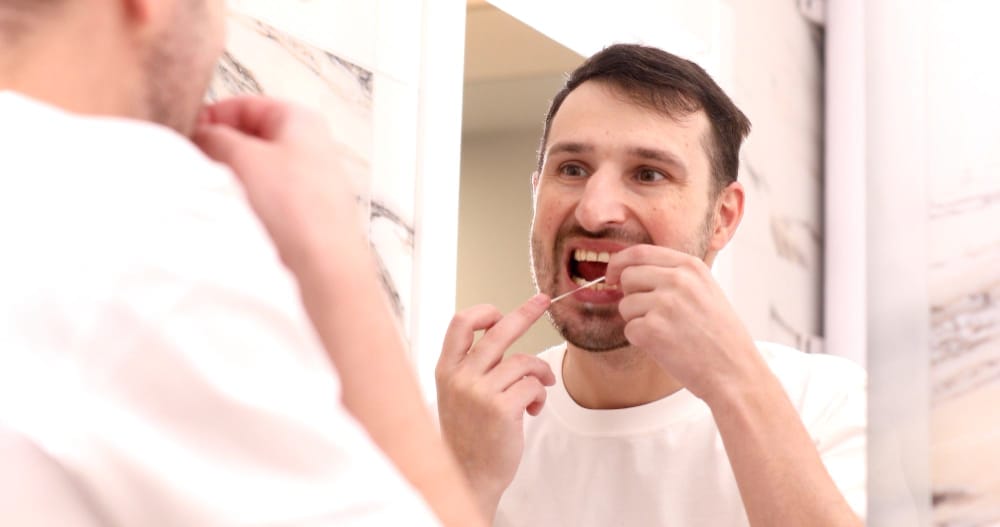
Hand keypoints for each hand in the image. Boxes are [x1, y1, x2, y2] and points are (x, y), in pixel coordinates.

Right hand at [193, 96, 365, 275]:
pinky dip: (247, 204)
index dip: (210, 117)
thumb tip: (200, 133)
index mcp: (301, 120)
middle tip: (194, 167)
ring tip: (215, 196)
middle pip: (251, 139)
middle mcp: (312, 148)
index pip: (244, 105)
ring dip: (231, 180)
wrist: (323, 269)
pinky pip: (267, 201)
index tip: (184, 136)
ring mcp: (312, 185)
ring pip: (257, 171)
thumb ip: (215, 137)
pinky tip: (235, 219)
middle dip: (219, 150)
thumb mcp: (242, 158)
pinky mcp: (307, 217)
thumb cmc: (290, 207)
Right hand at [435, 294, 554, 516]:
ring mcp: (480, 392)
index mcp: (446, 370)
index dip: (483, 312)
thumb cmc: (468, 435)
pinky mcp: (502, 409)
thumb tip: (501, 331)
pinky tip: (532, 410)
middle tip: (542, 301)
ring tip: (539, 389)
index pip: (460, 324)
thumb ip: (473, 365)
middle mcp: (460, 377)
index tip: (500, 313)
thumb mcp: (457, 394)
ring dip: (539, 374)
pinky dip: (540, 395)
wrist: (468, 476)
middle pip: (499, 331)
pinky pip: (534, 385)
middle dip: (526, 312)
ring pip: (524, 362)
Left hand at [605, 245, 769, 403]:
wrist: (735, 371)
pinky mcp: (652, 329)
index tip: (613, 274)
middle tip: (650, 315)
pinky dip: (641, 341)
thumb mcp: (706, 290)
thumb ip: (674, 276)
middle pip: (627, 276)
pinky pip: (629, 330)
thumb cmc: (720, 336)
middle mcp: (677, 280)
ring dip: (638, 321)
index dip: (620, 263)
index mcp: (690, 266)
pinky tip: (666, 347)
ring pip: (625, 305)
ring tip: (667, 333)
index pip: (640, 252)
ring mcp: (664, 304)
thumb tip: (631, 270)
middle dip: (630, 296)